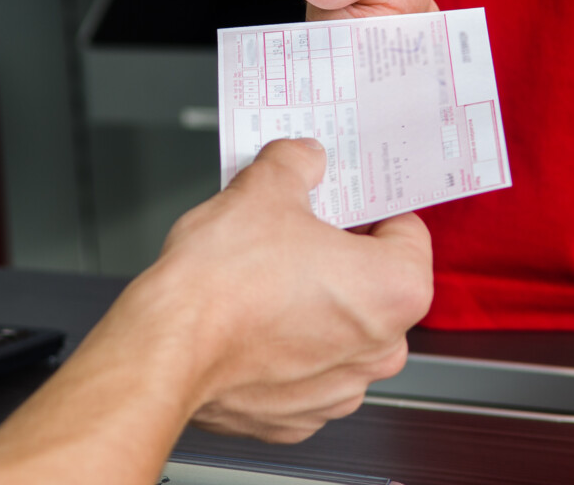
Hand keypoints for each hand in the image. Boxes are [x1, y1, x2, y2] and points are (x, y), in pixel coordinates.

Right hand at [152, 139, 432, 442]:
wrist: (164, 348)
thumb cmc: (219, 283)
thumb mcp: (264, 188)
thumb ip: (296, 162)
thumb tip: (302, 158)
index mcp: (394, 290)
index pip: (408, 231)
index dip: (370, 208)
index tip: (343, 202)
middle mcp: (378, 349)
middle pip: (375, 283)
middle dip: (338, 257)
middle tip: (295, 231)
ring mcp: (338, 388)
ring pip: (340, 329)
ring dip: (313, 305)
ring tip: (265, 276)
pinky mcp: (297, 415)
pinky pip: (304, 367)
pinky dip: (284, 346)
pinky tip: (250, 319)